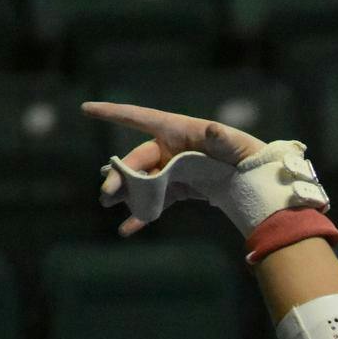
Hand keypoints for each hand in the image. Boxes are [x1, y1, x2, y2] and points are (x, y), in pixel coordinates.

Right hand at [82, 101, 266, 236]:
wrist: (251, 177)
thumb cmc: (240, 151)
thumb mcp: (231, 143)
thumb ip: (220, 138)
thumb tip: (214, 130)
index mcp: (174, 130)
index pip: (137, 118)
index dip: (112, 113)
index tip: (86, 108)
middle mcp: (167, 149)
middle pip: (137, 160)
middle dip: (120, 175)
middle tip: (106, 193)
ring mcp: (169, 170)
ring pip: (141, 182)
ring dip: (124, 194)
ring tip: (107, 204)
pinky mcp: (176, 190)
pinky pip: (155, 203)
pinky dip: (141, 216)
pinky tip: (126, 229)